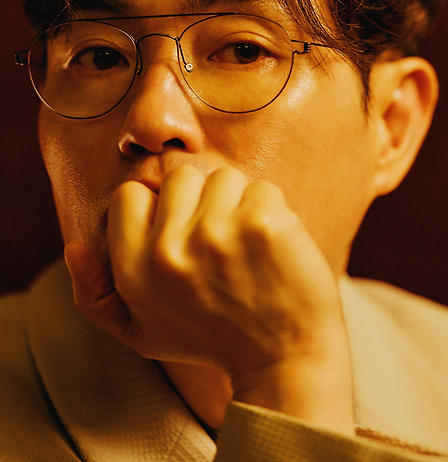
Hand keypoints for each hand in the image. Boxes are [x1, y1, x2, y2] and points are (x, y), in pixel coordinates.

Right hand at [64, 164, 353, 433]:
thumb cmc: (213, 339)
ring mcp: (218, 233)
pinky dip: (272, 211)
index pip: (130, 194)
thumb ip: (95, 294)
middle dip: (202, 200)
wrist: (285, 360)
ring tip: (246, 244)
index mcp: (135, 271)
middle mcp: (170, 250)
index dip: (158, 207)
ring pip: (224, 177)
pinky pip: (263, 189)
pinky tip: (273, 246)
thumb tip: (74, 247)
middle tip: (219, 241)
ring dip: (238, 203)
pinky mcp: (263, 224)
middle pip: (181, 176)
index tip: (181, 230)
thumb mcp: (141, 332)